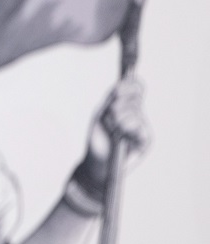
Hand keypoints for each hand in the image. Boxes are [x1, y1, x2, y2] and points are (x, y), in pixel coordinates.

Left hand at [80, 76, 150, 193]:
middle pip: (136, 96)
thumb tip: (122, 82)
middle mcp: (138, 115)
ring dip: (119, 118)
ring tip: (112, 129)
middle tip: (109, 116)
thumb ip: (112, 98)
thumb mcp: (101, 114)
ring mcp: (143, 127)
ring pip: (135, 111)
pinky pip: (140, 127)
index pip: (136, 88)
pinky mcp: (146, 140)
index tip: (116, 89)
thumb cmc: (98, 138)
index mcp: (127, 106)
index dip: (130, 85)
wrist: (97, 161)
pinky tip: (121, 135)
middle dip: (119, 103)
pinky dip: (127, 128)